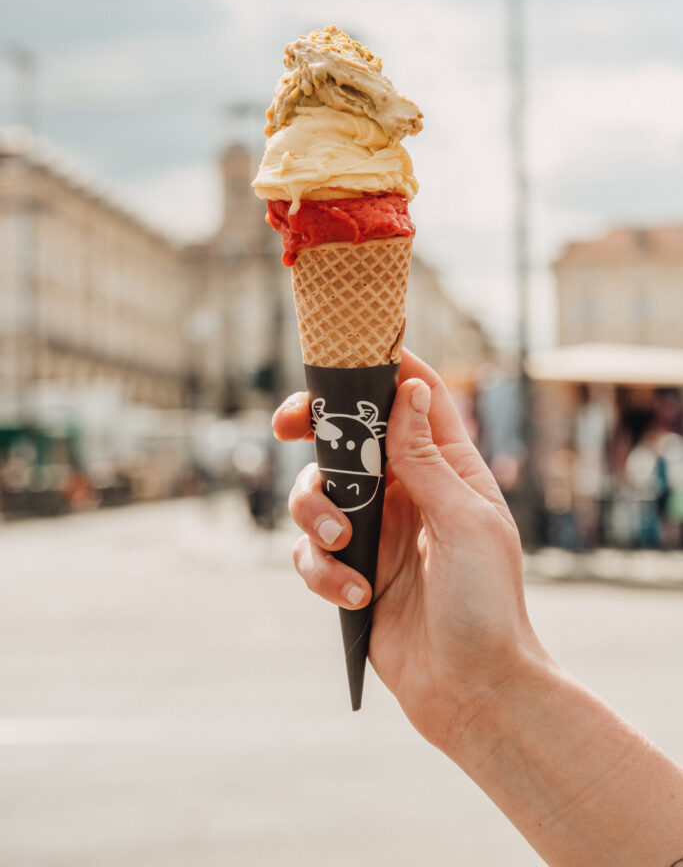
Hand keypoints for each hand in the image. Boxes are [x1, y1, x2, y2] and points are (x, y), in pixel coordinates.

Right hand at [273, 349, 546, 754]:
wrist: (473, 690)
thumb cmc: (487, 603)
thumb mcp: (464, 521)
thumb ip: (426, 458)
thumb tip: (407, 389)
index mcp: (447, 468)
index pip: (413, 398)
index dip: (381, 368)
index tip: (341, 354)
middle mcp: (407, 491)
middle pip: (347, 436)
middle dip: (311, 427)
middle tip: (285, 424)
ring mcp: (375, 532)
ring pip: (316, 493)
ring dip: (314, 512)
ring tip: (341, 545)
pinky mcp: (349, 572)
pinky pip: (310, 553)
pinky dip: (322, 570)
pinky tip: (357, 596)